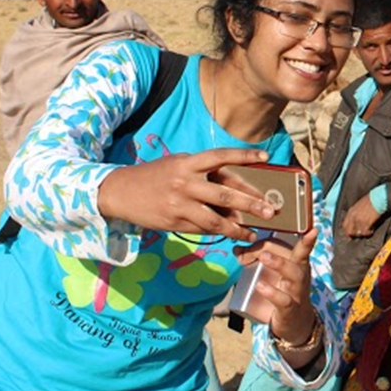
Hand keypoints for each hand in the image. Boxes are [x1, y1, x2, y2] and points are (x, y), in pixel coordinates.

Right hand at [97, 148, 277, 242]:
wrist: (120, 191)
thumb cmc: (156, 175)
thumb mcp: (178, 164)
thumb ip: (204, 173)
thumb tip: (236, 187)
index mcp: (187, 163)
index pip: (220, 157)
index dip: (243, 156)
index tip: (265, 157)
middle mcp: (184, 183)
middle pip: (224, 195)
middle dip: (251, 204)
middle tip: (271, 211)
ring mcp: (179, 205)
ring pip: (215, 220)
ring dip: (237, 228)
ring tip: (254, 233)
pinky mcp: (174, 223)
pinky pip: (201, 229)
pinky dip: (218, 232)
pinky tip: (232, 235)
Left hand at [246, 228, 320, 348]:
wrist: (294, 325)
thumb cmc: (283, 294)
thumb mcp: (273, 276)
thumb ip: (257, 261)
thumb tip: (237, 249)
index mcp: (298, 265)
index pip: (299, 247)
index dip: (295, 239)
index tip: (296, 231)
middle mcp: (301, 275)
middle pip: (297, 257)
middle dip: (279, 249)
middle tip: (261, 247)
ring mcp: (297, 292)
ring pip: (294, 274)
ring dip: (280, 263)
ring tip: (264, 257)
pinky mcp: (290, 309)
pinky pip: (284, 299)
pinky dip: (272, 292)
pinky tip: (261, 286)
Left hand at [341, 194, 381, 237]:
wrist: (378, 198)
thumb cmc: (371, 200)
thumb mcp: (359, 205)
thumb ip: (355, 213)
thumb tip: (356, 221)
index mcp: (350, 212)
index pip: (344, 225)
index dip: (348, 231)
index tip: (353, 232)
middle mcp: (353, 217)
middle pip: (349, 232)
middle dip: (355, 234)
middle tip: (361, 234)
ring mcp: (359, 221)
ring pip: (357, 233)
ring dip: (363, 233)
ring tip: (368, 231)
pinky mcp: (366, 223)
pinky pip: (365, 232)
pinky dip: (369, 233)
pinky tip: (372, 230)